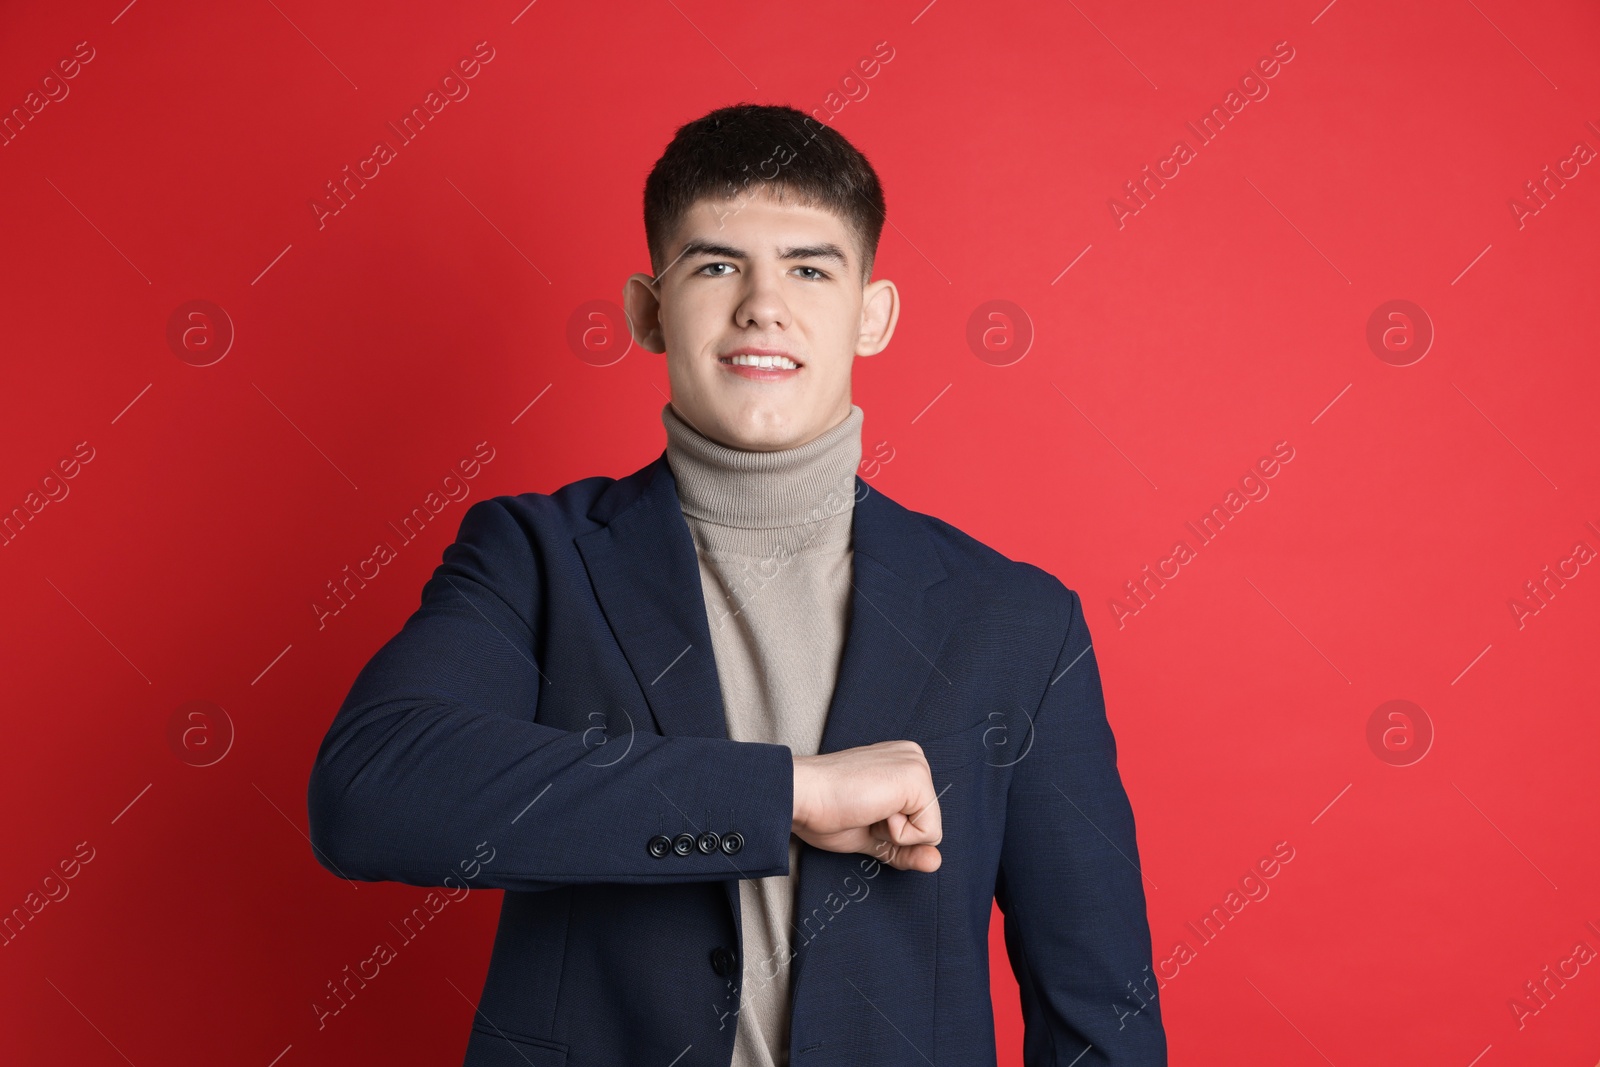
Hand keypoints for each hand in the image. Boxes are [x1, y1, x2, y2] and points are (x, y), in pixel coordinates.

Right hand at [791, 741, 942, 872]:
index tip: (861, 810)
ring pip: (931, 830)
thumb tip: (935, 862)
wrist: (801, 794)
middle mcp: (914, 758)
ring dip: (894, 833)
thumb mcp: (873, 836)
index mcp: (903, 764)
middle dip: (895, 833)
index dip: (892, 834)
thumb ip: (904, 849)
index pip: (920, 820)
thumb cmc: (825, 810)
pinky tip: (872, 809)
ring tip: (865, 808)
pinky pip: (928, 833)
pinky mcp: (916, 778)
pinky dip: (898, 834)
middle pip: (929, 825)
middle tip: (862, 811)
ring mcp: (916, 765)